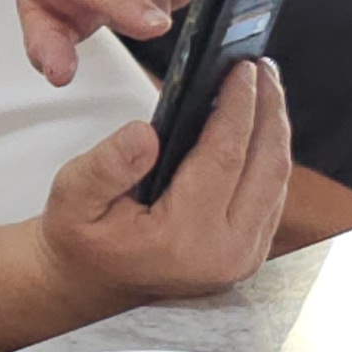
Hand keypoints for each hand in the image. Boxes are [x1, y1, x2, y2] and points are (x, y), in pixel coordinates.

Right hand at [38, 60, 290, 304]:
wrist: (89, 282)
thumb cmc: (83, 240)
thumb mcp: (73, 197)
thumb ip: (106, 166)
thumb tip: (144, 134)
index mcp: (183, 239)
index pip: (225, 158)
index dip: (238, 108)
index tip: (241, 70)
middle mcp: (225, 253)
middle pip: (267, 167)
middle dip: (269, 110)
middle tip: (262, 68)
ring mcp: (243, 257)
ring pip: (278, 180)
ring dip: (274, 129)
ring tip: (264, 87)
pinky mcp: (249, 252)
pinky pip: (272, 195)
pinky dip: (269, 154)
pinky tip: (258, 125)